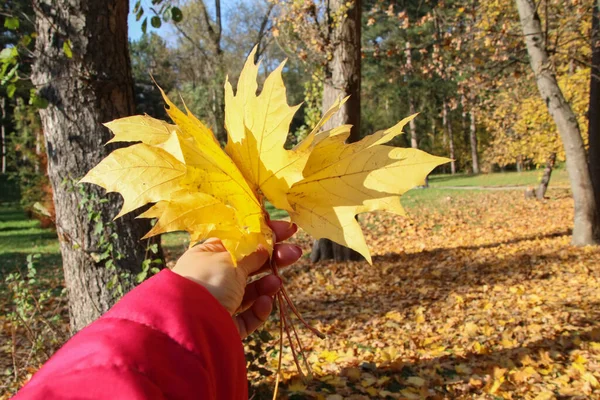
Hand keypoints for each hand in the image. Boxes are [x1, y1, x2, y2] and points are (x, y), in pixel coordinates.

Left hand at [172, 221, 300, 338]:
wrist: (191, 324)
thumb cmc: (209, 281)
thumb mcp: (233, 260)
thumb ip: (252, 254)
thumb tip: (265, 247)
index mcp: (207, 256)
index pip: (239, 241)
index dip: (263, 234)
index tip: (288, 230)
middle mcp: (211, 278)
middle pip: (248, 266)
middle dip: (272, 259)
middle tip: (295, 252)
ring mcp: (219, 303)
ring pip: (250, 292)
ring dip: (266, 285)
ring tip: (277, 283)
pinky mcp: (227, 326)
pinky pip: (247, 315)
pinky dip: (258, 309)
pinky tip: (265, 302)